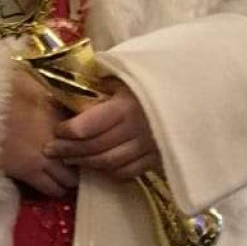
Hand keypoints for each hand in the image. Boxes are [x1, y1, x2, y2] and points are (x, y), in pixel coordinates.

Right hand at [1, 72, 77, 196]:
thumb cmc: (1, 89)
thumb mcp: (32, 81)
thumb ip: (52, 89)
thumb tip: (65, 87)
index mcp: (61, 113)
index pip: (88, 133)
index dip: (89, 140)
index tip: (87, 143)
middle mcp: (59, 137)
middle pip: (84, 159)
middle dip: (83, 162)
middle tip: (77, 162)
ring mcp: (44, 156)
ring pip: (70, 180)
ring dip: (69, 178)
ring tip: (64, 175)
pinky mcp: (27, 171)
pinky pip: (51, 189)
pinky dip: (55, 189)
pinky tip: (51, 185)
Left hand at [46, 84, 160, 180]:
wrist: (196, 89)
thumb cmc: (155, 77)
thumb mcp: (125, 74)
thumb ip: (99, 83)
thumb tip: (64, 88)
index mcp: (125, 106)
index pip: (85, 127)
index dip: (66, 132)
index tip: (57, 129)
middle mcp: (136, 130)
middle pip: (94, 148)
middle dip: (69, 151)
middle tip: (50, 150)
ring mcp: (149, 146)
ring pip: (109, 163)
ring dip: (86, 163)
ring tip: (70, 159)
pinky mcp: (159, 157)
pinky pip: (129, 171)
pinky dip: (111, 171)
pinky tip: (99, 166)